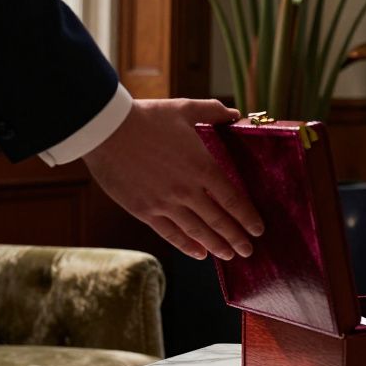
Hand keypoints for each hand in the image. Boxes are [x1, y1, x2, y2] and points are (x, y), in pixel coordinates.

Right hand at [82, 98, 262, 260]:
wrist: (106, 130)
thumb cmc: (147, 117)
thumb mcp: (186, 108)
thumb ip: (215, 113)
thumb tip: (237, 116)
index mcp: (202, 167)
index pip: (233, 199)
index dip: (247, 217)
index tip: (259, 229)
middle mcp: (187, 190)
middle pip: (218, 220)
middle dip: (237, 238)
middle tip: (249, 250)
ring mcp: (164, 203)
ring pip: (197, 231)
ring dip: (216, 246)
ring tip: (230, 256)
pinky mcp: (143, 210)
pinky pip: (169, 233)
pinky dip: (187, 246)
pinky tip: (199, 254)